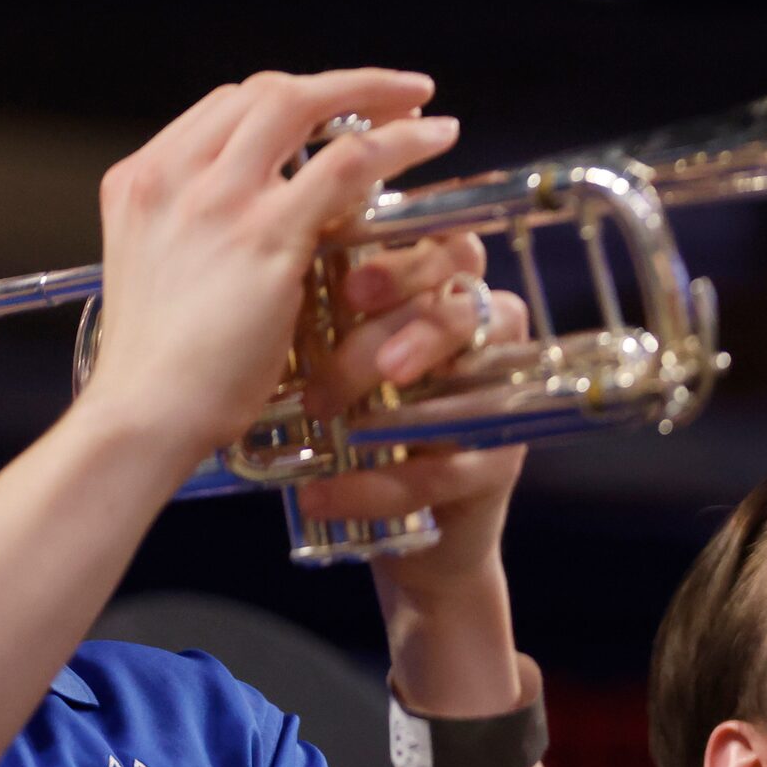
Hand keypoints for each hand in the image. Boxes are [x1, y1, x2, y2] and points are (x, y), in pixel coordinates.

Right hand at [76, 70, 459, 472]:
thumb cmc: (160, 371)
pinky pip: (347, 163)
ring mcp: (218, 200)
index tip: (332, 110)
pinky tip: (431, 140)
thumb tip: (245, 231)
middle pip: (263, 93)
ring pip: (304, 107)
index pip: (222, 109)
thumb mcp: (162, 278)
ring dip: (372, 94)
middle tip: (393, 91)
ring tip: (421, 100)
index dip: (287, 100)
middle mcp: (173, 175)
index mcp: (139, 181)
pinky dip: (396, 143)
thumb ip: (198, 238)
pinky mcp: (267, 237)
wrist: (144, 413)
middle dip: (336, 84)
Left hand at [289, 233, 533, 613]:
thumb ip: (321, 309)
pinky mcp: (499, 468)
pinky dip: (376, 486)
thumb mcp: (335, 351)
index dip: (410, 263)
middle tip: (362, 352)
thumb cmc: (359, 412)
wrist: (399, 516)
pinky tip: (321, 495)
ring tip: (322, 414)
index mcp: (448, 294)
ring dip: (395, 409)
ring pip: (465, 392)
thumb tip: (267, 270)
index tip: (352, 289)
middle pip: (467, 311)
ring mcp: (499, 405)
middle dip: (413, 327)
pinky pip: (444, 472)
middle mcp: (486, 343)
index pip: (453, 250)